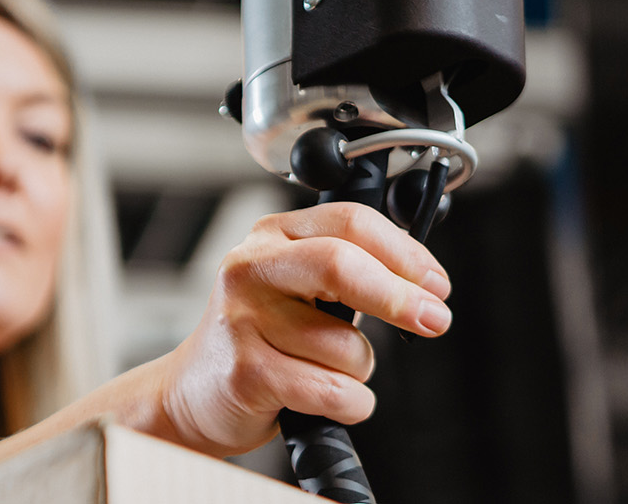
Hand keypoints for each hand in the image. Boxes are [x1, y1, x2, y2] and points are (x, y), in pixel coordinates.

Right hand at [150, 202, 451, 455]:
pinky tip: (328, 399)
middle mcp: (250, 269)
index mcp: (272, 237)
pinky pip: (331, 391)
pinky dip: (348, 404)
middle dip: (399, 297)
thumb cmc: (258, 339)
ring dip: (359, 370)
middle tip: (434, 320)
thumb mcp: (298, 287)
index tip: (436, 284)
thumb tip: (424, 283)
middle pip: (341, 265)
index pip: (350, 223)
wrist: (192, 393)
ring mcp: (242, 321)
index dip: (405, 253)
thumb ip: (350, 270)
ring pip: (345, 346)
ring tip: (328, 371)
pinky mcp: (245, 372)